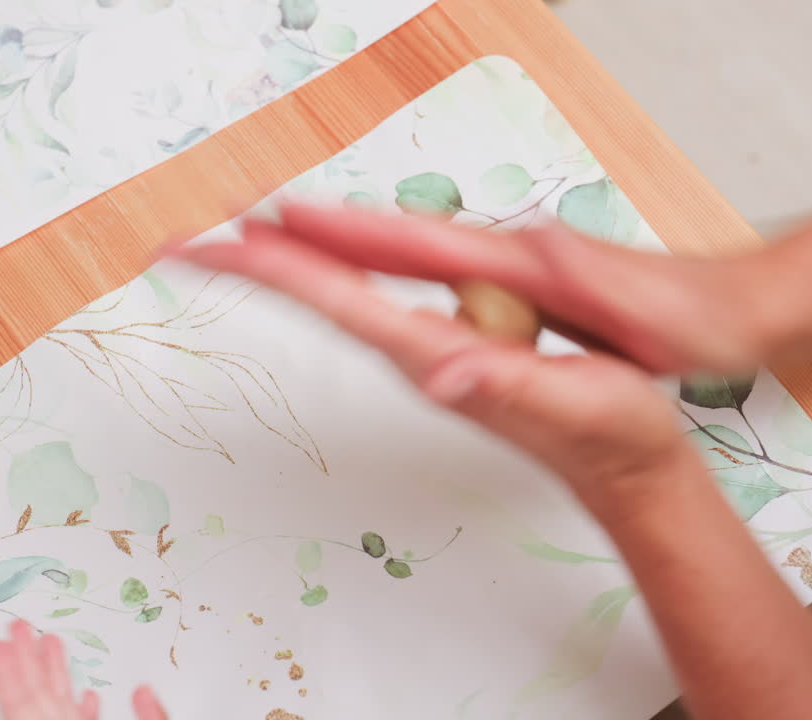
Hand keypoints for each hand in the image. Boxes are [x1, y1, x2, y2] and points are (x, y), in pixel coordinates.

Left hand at [0, 621, 166, 719]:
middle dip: (26, 657)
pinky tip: (87, 693)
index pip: (23, 701)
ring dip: (53, 673)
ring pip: (55, 706)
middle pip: (34, 696)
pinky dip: (80, 706)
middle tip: (15, 626)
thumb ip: (149, 718)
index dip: (7, 671)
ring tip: (49, 640)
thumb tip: (144, 691)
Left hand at [167, 204, 713, 502]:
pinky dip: (338, 277)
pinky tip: (324, 263)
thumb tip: (438, 370)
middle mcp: (424, 356)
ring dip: (288, 269)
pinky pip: (380, 305)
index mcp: (439, 357)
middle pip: (322, 302)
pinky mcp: (455, 351)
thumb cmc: (609, 436)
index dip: (274, 273)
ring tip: (237, 237)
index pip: (339, 305)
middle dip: (255, 268)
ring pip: (345, 302)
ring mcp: (435, 354)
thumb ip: (504, 382)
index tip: (214, 248)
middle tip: (184, 241)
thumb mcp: (572, 401)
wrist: (627, 469)